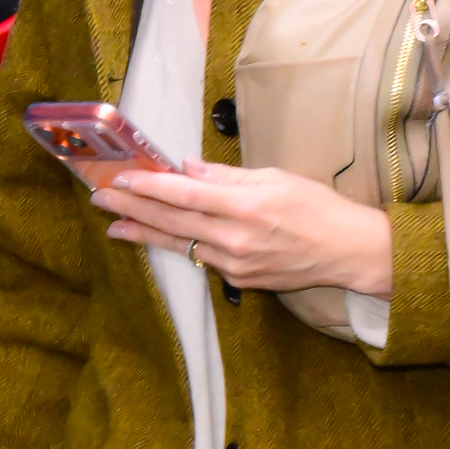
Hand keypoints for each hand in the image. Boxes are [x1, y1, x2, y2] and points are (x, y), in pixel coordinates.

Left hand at [94, 159, 392, 297]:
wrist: (349, 253)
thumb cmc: (319, 208)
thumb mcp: (276, 178)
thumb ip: (227, 176)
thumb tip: (187, 167)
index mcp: (246, 206)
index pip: (185, 194)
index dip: (148, 186)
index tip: (121, 176)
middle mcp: (236, 239)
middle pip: (172, 221)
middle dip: (132, 208)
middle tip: (100, 198)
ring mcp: (235, 264)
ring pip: (180, 245)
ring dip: (145, 231)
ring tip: (114, 223)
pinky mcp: (240, 281)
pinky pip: (202, 259)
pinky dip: (179, 245)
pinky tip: (159, 236)